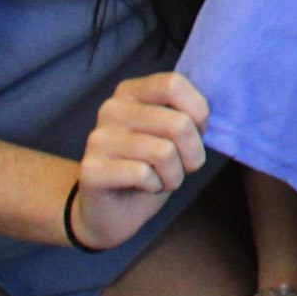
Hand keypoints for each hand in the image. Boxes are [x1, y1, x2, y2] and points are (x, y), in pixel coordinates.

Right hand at [70, 71, 207, 249]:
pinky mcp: (91, 169)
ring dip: (174, 175)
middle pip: (178, 123)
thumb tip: (205, 110)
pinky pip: (144, 174)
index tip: (195, 133)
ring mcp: (98, 139)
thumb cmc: (151, 168)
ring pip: (164, 152)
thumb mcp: (173, 135)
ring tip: (162, 179)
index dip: (198, 113)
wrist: (112, 211)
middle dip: (193, 154)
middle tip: (182, 167)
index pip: (174, 84)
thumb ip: (186, 113)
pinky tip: (143, 188)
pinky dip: (155, 187)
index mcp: (131, 92)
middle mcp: (111, 109)